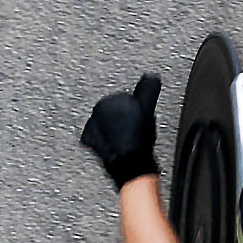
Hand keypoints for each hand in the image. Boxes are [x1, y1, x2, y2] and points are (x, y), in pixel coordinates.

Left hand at [80, 73, 162, 190]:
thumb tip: (150, 76)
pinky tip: (122, 146)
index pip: (124, 100)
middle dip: (125, 120)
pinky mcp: (91, 146)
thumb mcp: (147, 108)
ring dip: (118, 132)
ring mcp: (92, 131)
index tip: (141, 118)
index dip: (136, 109)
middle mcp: (94, 116)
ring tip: (130, 140)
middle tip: (136, 130)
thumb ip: (148, 88)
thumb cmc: (138, 139)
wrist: (130, 165)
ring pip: (109, 127)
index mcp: (105, 103)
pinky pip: (103, 140)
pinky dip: (111, 142)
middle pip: (115, 113)